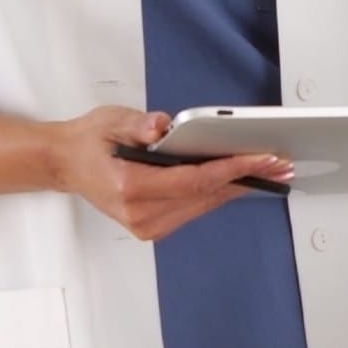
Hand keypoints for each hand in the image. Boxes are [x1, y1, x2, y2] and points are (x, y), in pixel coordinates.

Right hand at [50, 104, 294, 239]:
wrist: (67, 164)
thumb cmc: (90, 142)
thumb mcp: (111, 121)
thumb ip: (138, 124)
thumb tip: (161, 126)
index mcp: (130, 188)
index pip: (194, 180)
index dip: (233, 168)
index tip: (261, 158)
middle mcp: (140, 214)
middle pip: (206, 196)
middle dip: (247, 177)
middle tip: (280, 162)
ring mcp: (146, 224)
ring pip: (204, 204)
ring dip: (238, 187)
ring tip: (270, 169)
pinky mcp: (152, 226)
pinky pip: (195, 208)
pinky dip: (219, 192)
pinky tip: (240, 178)